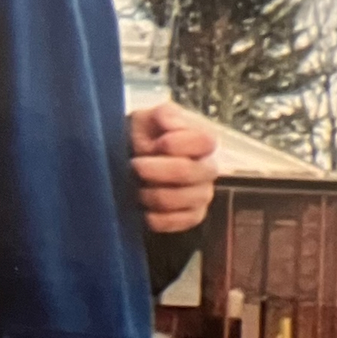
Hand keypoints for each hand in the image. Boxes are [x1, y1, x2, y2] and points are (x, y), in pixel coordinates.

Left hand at [129, 102, 218, 235]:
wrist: (129, 163)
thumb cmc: (141, 138)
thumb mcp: (147, 118)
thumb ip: (163, 115)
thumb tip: (170, 124)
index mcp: (201, 140)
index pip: (204, 141)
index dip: (179, 144)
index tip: (156, 144)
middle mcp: (207, 168)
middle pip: (191, 172)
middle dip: (158, 171)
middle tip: (134, 166)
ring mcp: (202, 194)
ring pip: (184, 199)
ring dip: (154, 194)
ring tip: (136, 188)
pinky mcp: (193, 216)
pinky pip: (181, 222)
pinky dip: (159, 218)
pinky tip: (143, 210)